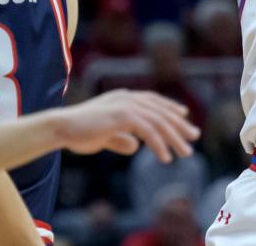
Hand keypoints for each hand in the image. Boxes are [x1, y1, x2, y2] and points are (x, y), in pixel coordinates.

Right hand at [58, 89, 198, 162]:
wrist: (62, 128)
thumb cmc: (79, 132)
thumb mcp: (105, 136)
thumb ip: (120, 138)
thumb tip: (135, 146)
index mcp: (122, 97)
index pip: (153, 100)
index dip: (170, 107)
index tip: (184, 116)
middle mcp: (126, 98)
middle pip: (160, 110)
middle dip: (179, 124)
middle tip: (194, 137)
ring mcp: (125, 105)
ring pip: (159, 121)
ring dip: (174, 138)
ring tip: (185, 153)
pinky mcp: (123, 116)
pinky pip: (148, 131)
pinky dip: (159, 145)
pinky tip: (166, 157)